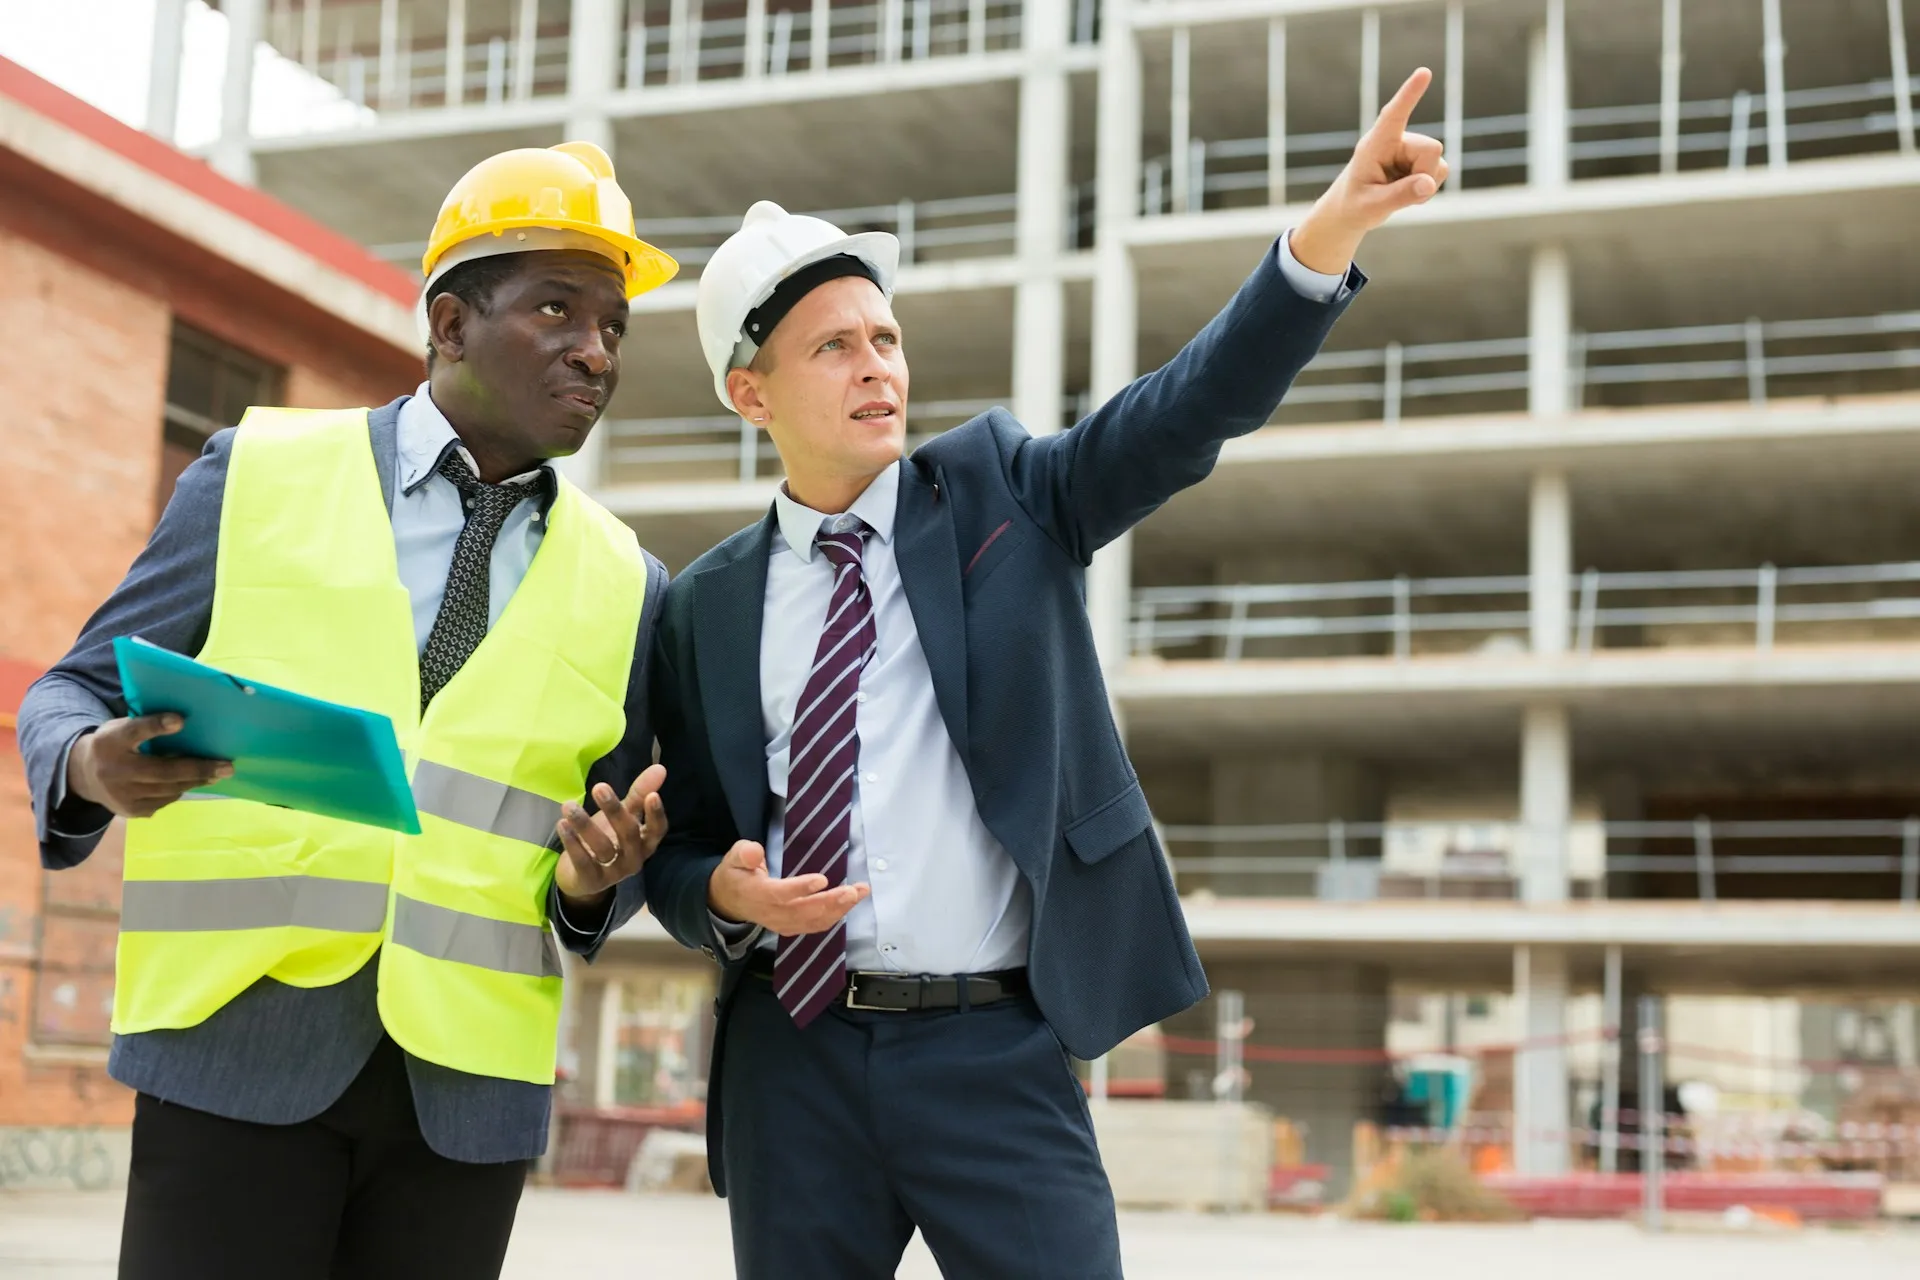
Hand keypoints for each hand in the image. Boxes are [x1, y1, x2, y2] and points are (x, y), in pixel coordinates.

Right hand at [66, 714, 230, 817]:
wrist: (84, 776)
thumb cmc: (114, 745)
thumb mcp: (121, 728)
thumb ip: (146, 726)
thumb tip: (186, 723)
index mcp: (111, 741)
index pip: (134, 731)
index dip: (156, 725)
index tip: (181, 720)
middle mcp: (114, 770)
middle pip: (163, 770)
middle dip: (199, 769)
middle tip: (227, 767)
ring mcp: (122, 795)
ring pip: (169, 789)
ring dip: (195, 781)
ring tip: (216, 774)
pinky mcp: (131, 811)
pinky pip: (164, 801)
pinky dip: (179, 790)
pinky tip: (190, 782)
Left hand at [553, 764, 667, 905]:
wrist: (582, 878)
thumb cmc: (608, 840)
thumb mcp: (623, 816)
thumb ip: (640, 794)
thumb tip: (660, 768)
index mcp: (645, 843)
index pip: (657, 830)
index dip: (656, 814)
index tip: (652, 795)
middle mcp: (634, 859)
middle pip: (629, 835)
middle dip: (614, 811)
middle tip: (599, 787)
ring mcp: (613, 873)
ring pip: (603, 849)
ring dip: (585, 825)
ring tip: (568, 806)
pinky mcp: (591, 881)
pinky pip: (583, 862)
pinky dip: (573, 843)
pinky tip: (562, 825)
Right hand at [707, 839, 869, 936]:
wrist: (729, 901)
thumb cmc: (736, 874)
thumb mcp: (734, 857)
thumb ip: (744, 854)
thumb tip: (755, 852)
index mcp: (756, 894)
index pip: (779, 894)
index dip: (801, 889)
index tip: (822, 880)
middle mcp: (771, 913)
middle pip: (803, 911)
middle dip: (830, 902)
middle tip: (853, 891)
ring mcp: (782, 923)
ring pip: (812, 921)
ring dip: (839, 909)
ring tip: (859, 894)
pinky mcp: (790, 927)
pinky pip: (814, 926)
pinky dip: (834, 917)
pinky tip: (849, 904)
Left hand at [1292, 67, 1448, 273]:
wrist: (1353, 210)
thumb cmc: (1355, 205)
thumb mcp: (1372, 206)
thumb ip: (1399, 196)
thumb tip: (1429, 184)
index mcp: (1375, 144)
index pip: (1394, 115)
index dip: (1409, 95)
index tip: (1424, 72)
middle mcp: (1397, 141)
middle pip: (1432, 149)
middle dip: (1423, 175)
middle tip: (1394, 193)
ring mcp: (1411, 149)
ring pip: (1439, 165)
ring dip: (1424, 186)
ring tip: (1397, 192)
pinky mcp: (1421, 160)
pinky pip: (1441, 173)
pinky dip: (1428, 189)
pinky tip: (1408, 192)